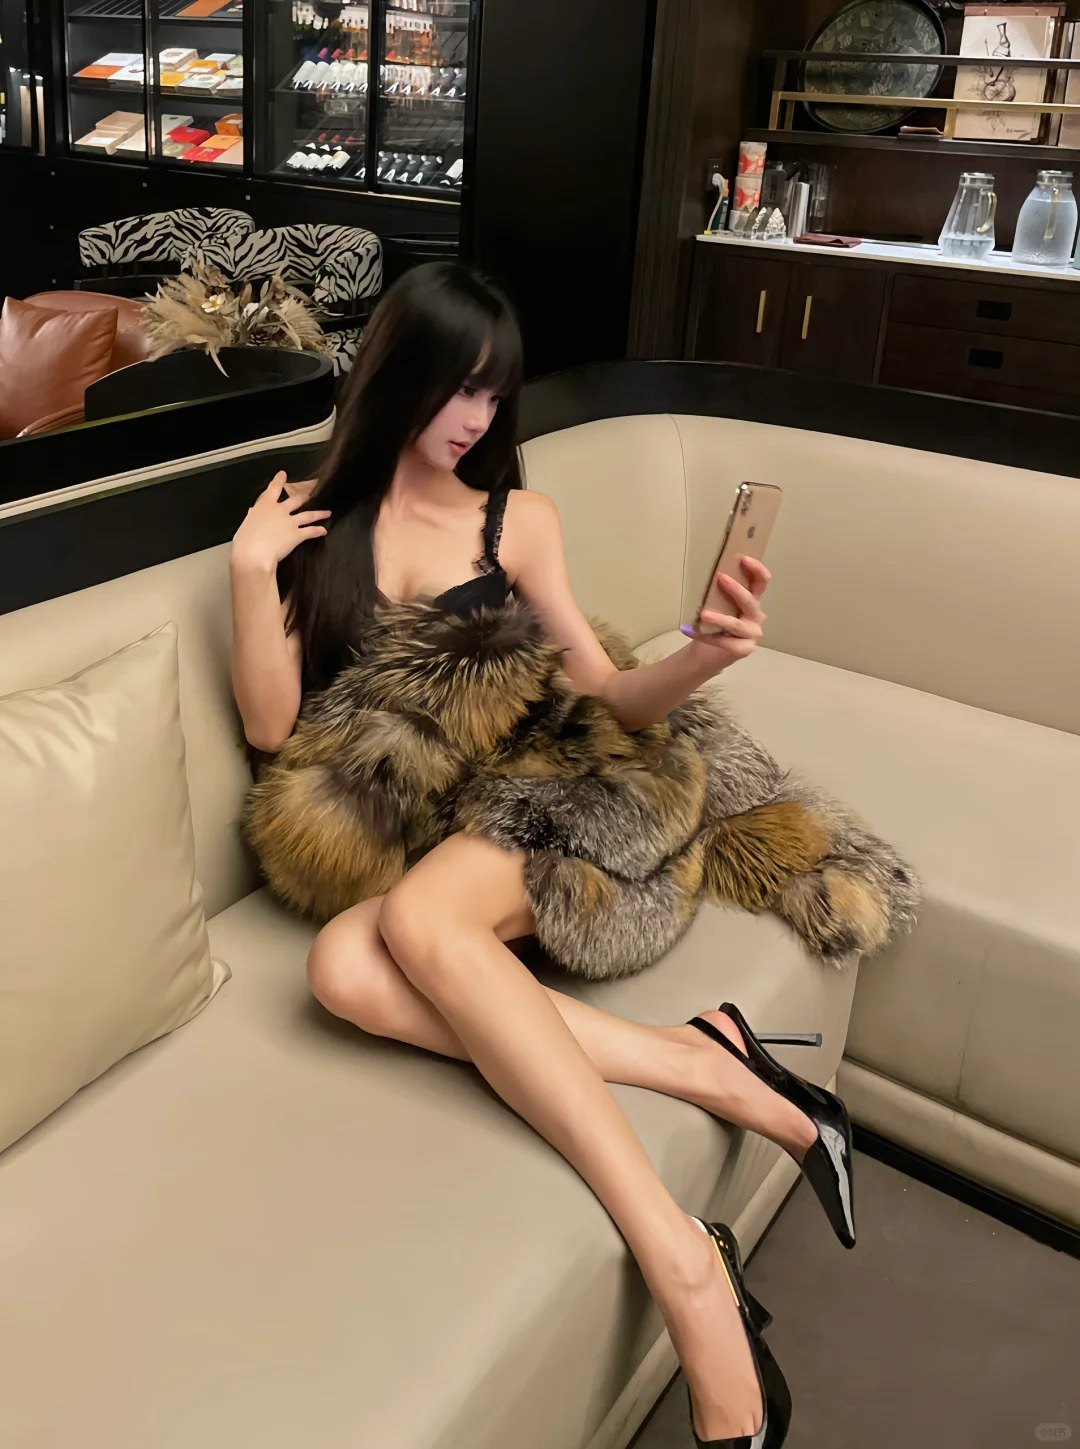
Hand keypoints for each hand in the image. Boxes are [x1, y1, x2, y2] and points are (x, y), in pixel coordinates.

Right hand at [231, 472, 331, 573]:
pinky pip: (311, 531)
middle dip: (304, 496)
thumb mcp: (246, 524)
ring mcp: (290, 522)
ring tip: (327, 512)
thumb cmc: (245, 541)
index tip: (283, 474)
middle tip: (308, 495)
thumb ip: (253, 516)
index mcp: (265, 505)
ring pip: (308, 515)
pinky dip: (318, 531)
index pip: (274, 488)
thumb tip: (253, 512)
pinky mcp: (297, 535)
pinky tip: (323, 531)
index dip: (279, 480)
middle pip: (295, 500)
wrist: (254, 554)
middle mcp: (280, 510)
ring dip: (319, 513)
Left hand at [681, 555, 770, 676]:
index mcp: (752, 601)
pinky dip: (707, 636)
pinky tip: (691, 631)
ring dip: (719, 618)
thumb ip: (719, 592)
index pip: (762, 582)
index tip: (743, 559)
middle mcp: (756, 616)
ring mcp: (752, 634)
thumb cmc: (714, 624)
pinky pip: (725, 642)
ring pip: (736, 624)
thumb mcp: (718, 605)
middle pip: (750, 601)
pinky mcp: (744, 649)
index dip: (757, 569)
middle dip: (736, 589)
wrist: (707, 654)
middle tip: (719, 577)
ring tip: (703, 614)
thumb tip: (708, 574)